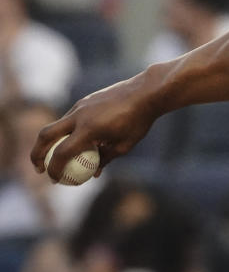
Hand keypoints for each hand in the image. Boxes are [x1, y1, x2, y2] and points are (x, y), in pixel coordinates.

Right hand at [30, 77, 156, 180]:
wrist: (147, 91)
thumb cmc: (139, 120)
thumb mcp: (125, 145)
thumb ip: (106, 159)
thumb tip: (94, 173)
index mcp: (89, 129)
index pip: (61, 153)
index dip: (54, 169)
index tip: (53, 180)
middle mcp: (80, 115)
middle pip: (45, 135)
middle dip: (37, 154)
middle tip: (39, 168)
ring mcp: (81, 105)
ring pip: (57, 125)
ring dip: (53, 142)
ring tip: (58, 157)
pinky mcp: (85, 100)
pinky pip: (70, 117)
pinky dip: (67, 131)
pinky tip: (78, 140)